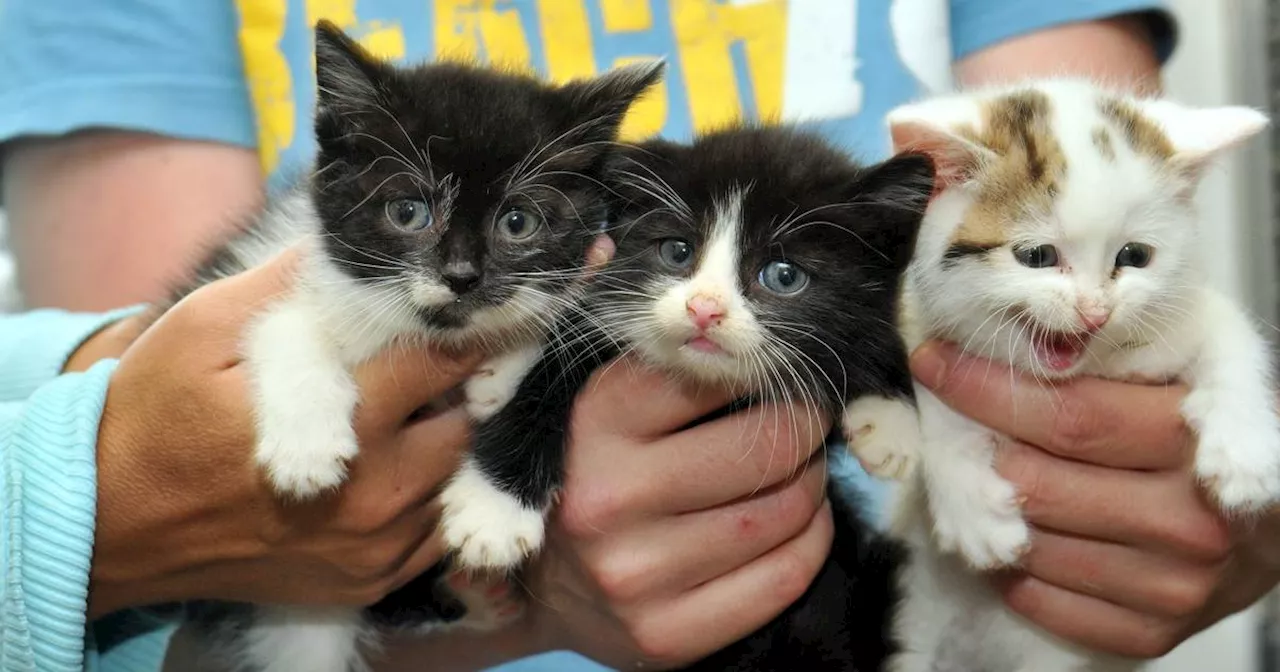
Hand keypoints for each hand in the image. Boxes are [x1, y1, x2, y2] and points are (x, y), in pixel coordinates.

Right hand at [89, 249, 482, 617]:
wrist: (109, 524)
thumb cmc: (154, 417)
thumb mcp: (205, 328)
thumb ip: (288, 284)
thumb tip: (345, 240)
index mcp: (349, 424)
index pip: (444, 364)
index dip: (458, 332)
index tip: (460, 314)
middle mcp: (378, 494)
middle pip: (463, 424)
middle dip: (452, 389)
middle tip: (421, 367)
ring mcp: (377, 546)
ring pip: (456, 479)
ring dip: (441, 444)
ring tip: (403, 416)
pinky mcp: (368, 581)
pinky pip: (436, 534)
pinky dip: (428, 499)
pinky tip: (392, 469)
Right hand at [372, 356, 832, 671]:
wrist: (536, 588)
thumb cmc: (580, 470)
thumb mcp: (585, 394)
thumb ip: (629, 339)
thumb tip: (643, 259)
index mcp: (591, 424)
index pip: (716, 372)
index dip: (767, 367)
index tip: (781, 370)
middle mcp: (608, 501)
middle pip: (766, 447)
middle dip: (805, 427)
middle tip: (805, 421)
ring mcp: (637, 577)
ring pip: (784, 513)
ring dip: (813, 484)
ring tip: (796, 470)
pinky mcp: (668, 636)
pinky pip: (785, 577)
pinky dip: (812, 541)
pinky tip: (798, 523)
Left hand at [911, 340, 1279, 658]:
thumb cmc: (1218, 427)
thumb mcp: (1194, 364)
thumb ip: (1117, 350)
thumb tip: (1013, 339)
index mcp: (1199, 442)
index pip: (1067, 418)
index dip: (987, 389)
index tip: (936, 362)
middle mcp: (1190, 521)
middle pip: (1038, 485)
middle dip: (978, 449)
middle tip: (954, 424)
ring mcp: (1174, 586)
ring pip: (1032, 546)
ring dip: (991, 512)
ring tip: (986, 480)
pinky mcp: (1153, 632)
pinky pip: (1047, 605)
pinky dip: (1013, 571)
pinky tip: (1016, 536)